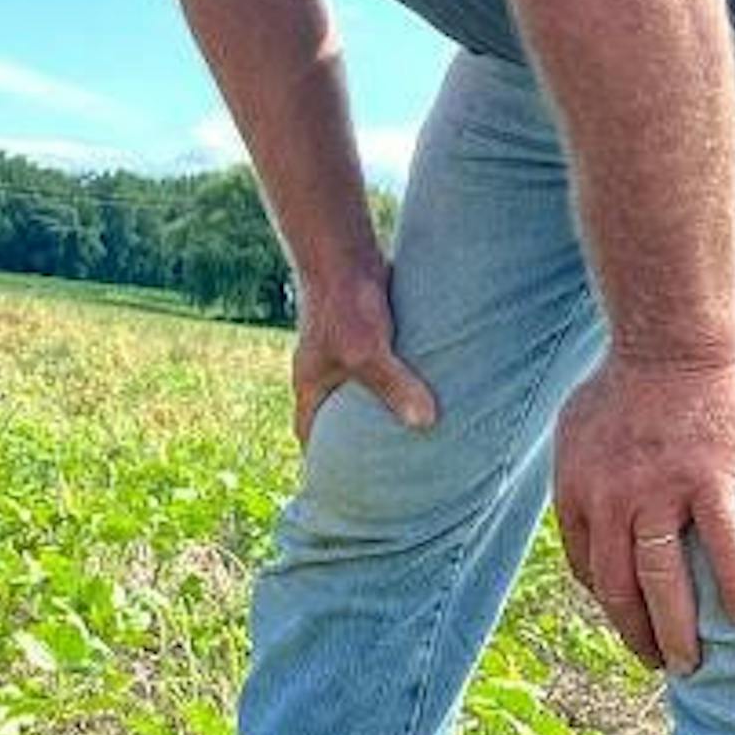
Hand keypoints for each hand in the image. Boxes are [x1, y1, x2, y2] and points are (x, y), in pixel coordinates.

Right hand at [291, 262, 438, 447]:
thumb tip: (425, 423)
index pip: (309, 432)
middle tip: (384, 464)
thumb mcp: (368, 352)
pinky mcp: (367, 333)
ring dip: (380, 406)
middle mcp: (324, 371)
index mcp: (312, 385)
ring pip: (360, 390)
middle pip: (336, 414)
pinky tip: (422, 388)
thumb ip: (394, 386)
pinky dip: (397, 379)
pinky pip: (382, 365)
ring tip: (409, 431)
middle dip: (355, 437)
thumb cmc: (345, 303)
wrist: (345, 252)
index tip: (340, 482)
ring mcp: (344, 351)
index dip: (321, 458)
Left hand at [553, 353, 734, 672]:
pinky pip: (723, 543)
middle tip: (656, 663)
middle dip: (637, 634)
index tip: (629, 620)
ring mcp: (658, 492)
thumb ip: (582, 480)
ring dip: (676, 629)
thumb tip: (587, 516)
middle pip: (620, 588)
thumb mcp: (576, 433)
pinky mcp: (706, 480)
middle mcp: (610, 500)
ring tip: (689, 662)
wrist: (667, 343)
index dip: (609, 603)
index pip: (588, 568)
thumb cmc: (623, 383)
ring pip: (663, 580)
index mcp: (577, 492)